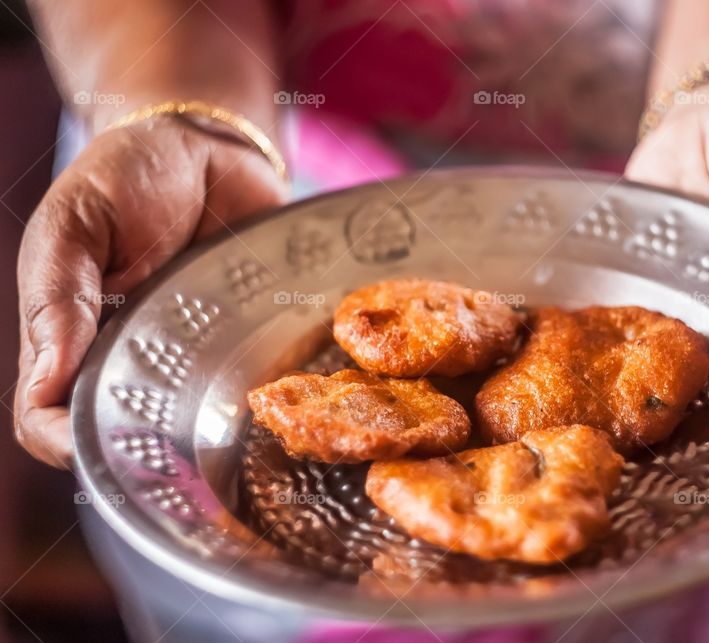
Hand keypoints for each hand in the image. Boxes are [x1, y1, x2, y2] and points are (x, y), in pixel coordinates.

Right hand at [16, 118, 287, 467]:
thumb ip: (59, 298)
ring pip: (198, 419)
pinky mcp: (249, 339)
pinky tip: (288, 403)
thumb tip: (43, 387)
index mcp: (77, 338)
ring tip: (243, 442)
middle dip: (158, 453)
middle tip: (193, 460)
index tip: (114, 453)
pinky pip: (258, 382)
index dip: (72, 445)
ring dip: (218, 433)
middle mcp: (136, 356)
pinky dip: (270, 396)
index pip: (53, 418)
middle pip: (133, 431)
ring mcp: (196, 353)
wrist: (209, 145)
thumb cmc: (127, 177)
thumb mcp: (76, 224)